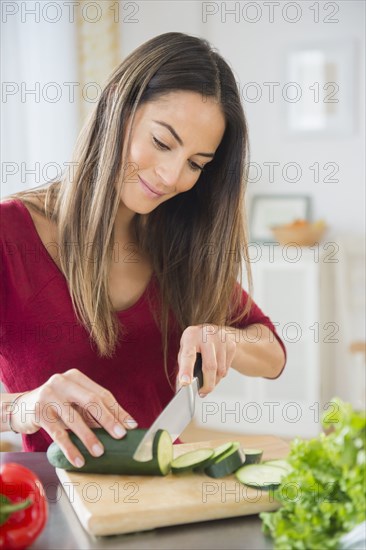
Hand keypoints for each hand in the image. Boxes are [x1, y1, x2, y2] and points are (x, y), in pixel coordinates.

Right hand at [11, 369, 137, 467]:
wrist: (21, 408)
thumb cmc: (56, 406)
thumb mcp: (74, 403)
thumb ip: (93, 411)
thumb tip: (122, 426)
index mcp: (76, 377)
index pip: (102, 394)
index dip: (118, 411)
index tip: (131, 426)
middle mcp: (62, 382)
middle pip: (91, 401)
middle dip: (108, 419)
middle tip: (120, 436)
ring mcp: (49, 396)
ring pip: (74, 418)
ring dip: (89, 437)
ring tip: (99, 452)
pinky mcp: (38, 412)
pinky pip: (58, 433)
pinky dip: (70, 448)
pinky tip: (78, 460)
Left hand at [177, 324, 236, 395]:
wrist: (214, 332)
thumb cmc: (196, 343)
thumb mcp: (185, 350)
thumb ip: (182, 367)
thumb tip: (181, 387)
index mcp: (191, 335)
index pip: (188, 355)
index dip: (186, 370)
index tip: (185, 382)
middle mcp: (207, 334)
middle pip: (209, 366)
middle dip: (207, 384)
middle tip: (202, 392)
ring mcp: (221, 338)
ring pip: (220, 370)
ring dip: (214, 381)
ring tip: (208, 380)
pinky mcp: (231, 344)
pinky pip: (227, 369)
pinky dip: (221, 375)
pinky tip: (216, 369)